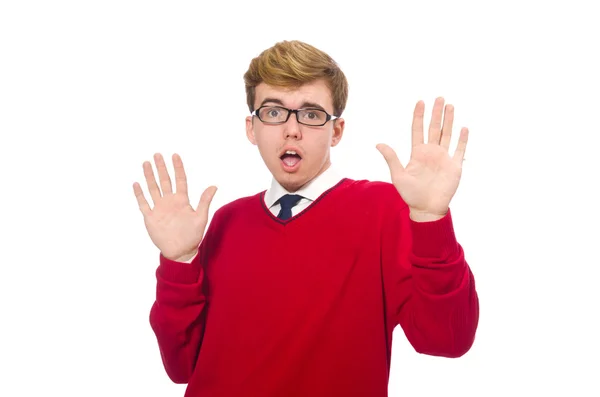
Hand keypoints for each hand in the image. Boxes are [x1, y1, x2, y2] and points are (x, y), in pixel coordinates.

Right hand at [133, 153, 216, 260]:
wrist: (180, 251)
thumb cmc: (192, 235)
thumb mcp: (201, 217)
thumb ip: (205, 201)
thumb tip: (214, 186)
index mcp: (182, 200)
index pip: (179, 180)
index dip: (177, 168)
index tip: (175, 155)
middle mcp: (169, 201)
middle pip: (164, 180)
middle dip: (161, 167)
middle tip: (157, 154)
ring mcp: (159, 208)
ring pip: (153, 188)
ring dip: (149, 176)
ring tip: (146, 163)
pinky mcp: (151, 217)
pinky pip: (144, 203)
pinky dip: (140, 194)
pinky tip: (137, 184)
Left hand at [376, 97, 467, 220]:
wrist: (426, 208)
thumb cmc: (410, 194)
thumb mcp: (398, 176)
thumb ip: (391, 158)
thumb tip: (378, 144)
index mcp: (418, 153)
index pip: (418, 130)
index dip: (419, 116)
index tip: (420, 102)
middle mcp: (431, 153)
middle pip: (434, 128)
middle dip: (436, 113)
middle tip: (439, 97)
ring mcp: (443, 158)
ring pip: (447, 135)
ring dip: (449, 121)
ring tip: (450, 106)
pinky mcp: (454, 166)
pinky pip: (459, 150)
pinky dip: (462, 139)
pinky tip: (463, 128)